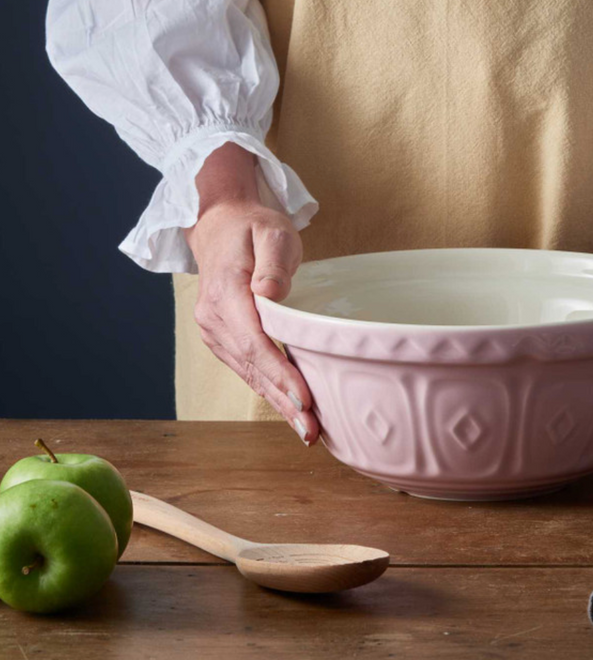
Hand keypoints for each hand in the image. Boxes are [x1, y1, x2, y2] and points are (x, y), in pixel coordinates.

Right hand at [183, 143, 318, 443]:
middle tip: (312, 432)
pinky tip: (292, 410)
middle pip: (253, 368)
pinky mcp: (224, 340)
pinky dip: (270, 391)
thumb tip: (270, 292)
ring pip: (250, 375)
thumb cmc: (253, 228)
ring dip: (279, 404)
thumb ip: (274, 261)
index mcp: (225, 294)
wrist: (220, 227)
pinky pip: (249, 370)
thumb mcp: (272, 231)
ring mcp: (215, 332)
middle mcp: (214, 319)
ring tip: (308, 431)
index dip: (280, 374)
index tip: (304, 399)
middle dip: (284, 401)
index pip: (255, 342)